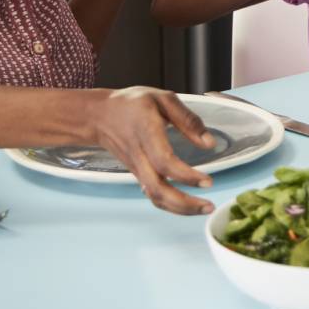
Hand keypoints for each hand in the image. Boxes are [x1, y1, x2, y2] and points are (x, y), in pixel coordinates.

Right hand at [87, 87, 215, 214]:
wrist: (99, 115)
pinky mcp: (138, 173)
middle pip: (158, 189)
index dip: (186, 175)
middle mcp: (140, 156)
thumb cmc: (132, 103)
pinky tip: (187, 205)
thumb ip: (188, 120)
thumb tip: (209, 143)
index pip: (165, 162)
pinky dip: (170, 204)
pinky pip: (152, 194)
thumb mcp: (163, 99)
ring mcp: (137, 168)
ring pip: (154, 196)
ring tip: (203, 209)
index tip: (208, 182)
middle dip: (184, 203)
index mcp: (147, 134)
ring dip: (179, 208)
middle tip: (209, 207)